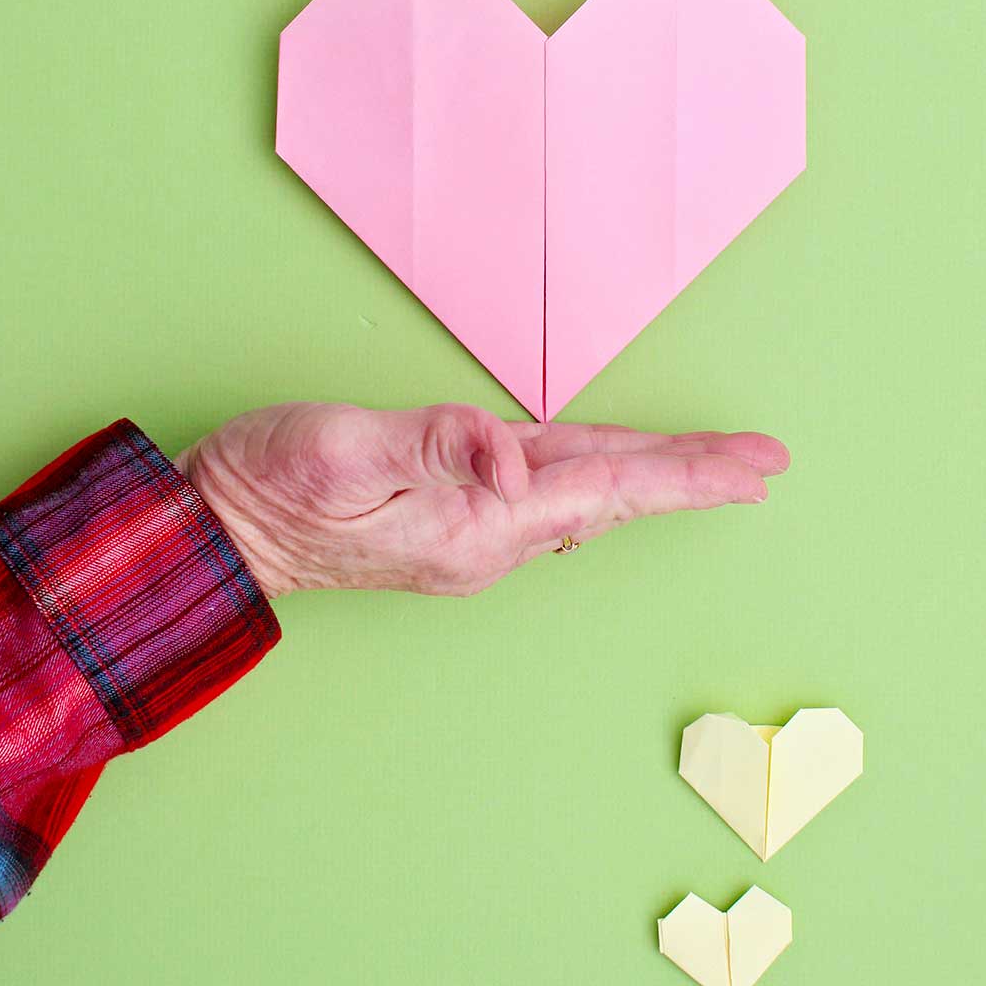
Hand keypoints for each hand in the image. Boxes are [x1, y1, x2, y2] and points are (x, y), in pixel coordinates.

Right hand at [175, 402, 789, 600]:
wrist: (220, 535)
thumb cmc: (272, 486)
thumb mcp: (342, 451)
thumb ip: (432, 446)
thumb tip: (512, 455)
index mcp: (477, 523)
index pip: (608, 488)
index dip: (687, 472)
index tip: (757, 466)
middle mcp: (488, 539)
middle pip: (613, 500)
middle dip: (692, 478)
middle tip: (765, 463)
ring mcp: (471, 536)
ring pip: (586, 498)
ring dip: (652, 479)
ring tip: (711, 465)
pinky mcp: (450, 522)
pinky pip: (548, 494)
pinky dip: (597, 475)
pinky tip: (609, 466)